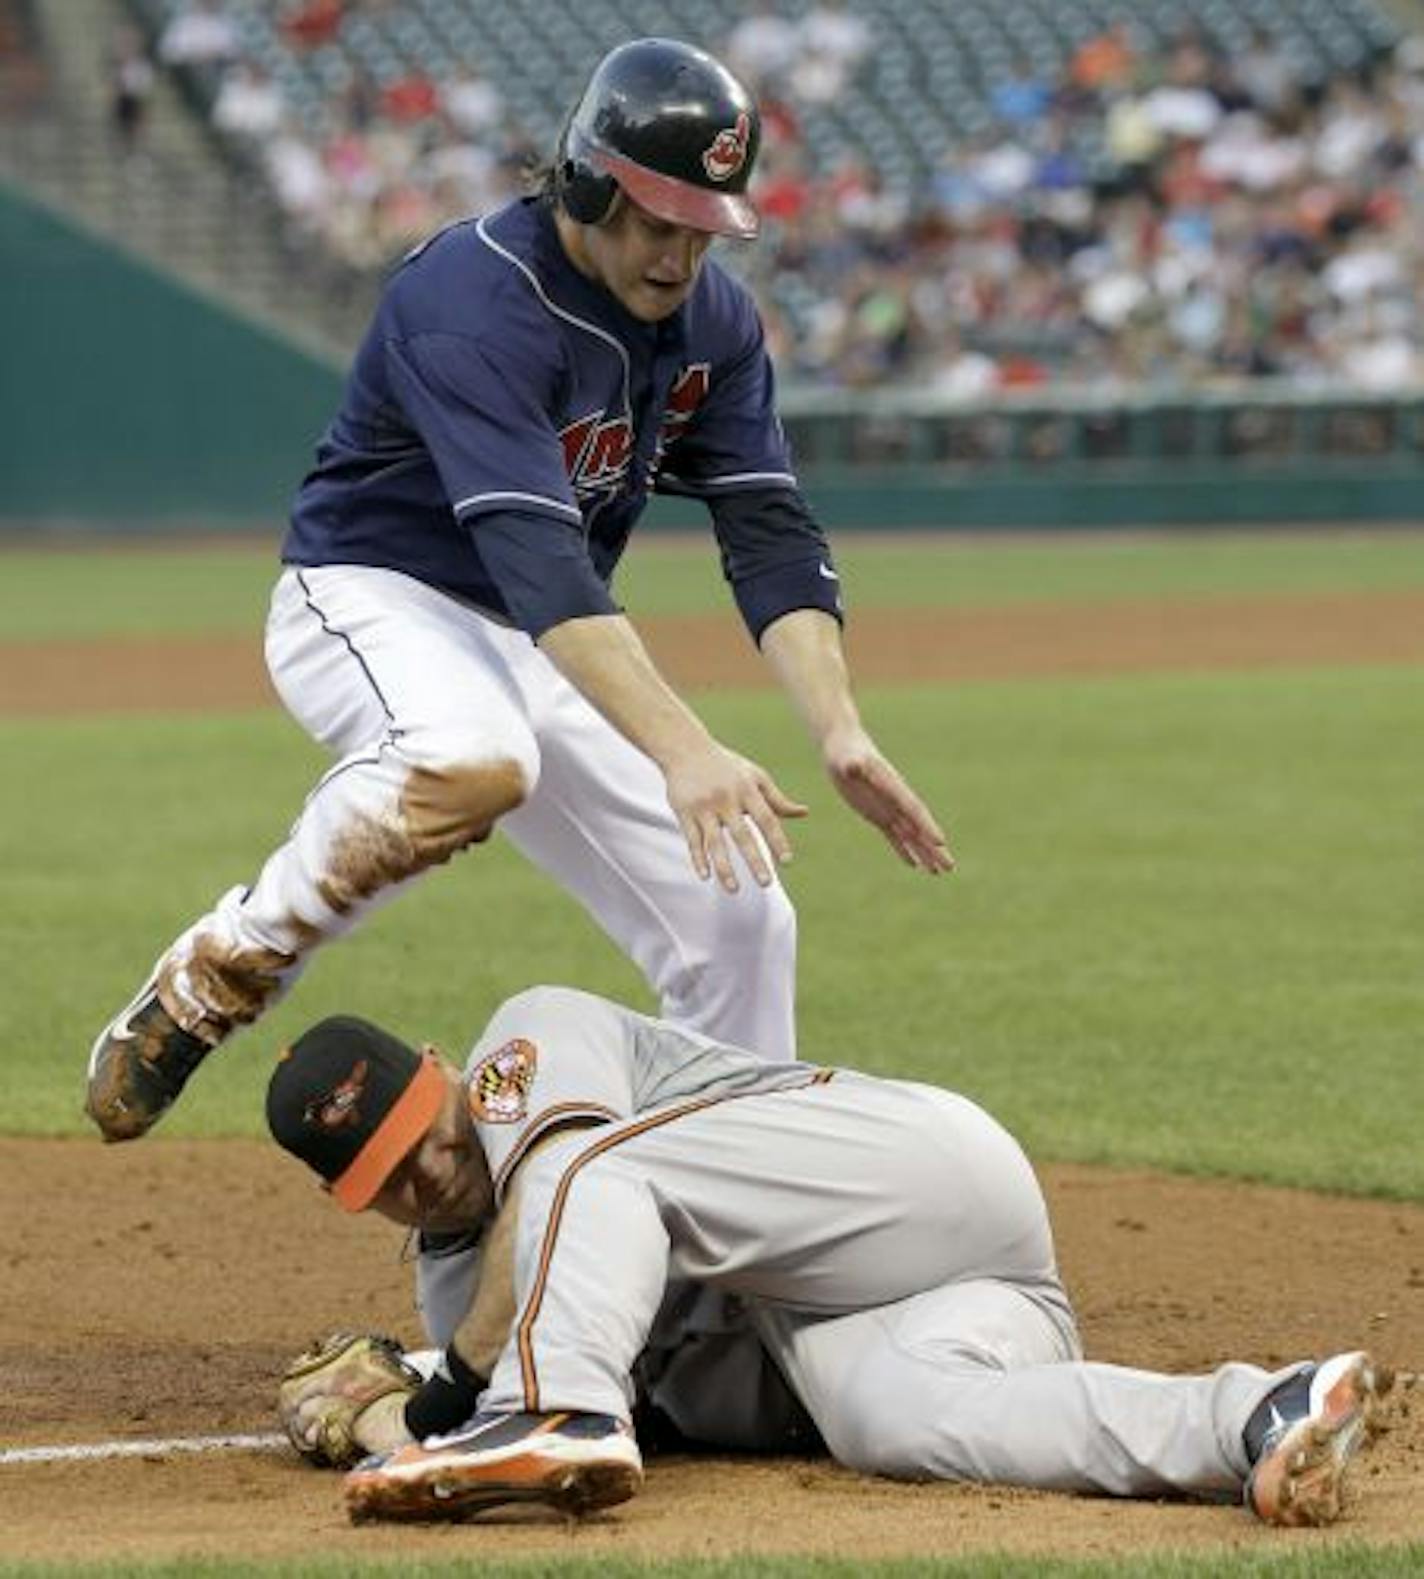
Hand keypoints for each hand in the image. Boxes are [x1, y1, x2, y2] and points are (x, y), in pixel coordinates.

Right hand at [663, 742, 807, 891]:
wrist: (685, 747)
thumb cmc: (726, 765)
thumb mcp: (754, 776)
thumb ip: (777, 799)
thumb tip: (804, 813)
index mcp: (747, 790)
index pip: (767, 819)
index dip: (778, 840)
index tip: (787, 861)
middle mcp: (727, 799)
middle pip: (743, 835)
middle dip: (755, 860)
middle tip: (766, 883)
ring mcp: (704, 806)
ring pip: (715, 842)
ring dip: (725, 868)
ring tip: (735, 890)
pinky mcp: (684, 811)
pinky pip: (692, 839)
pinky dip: (698, 858)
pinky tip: (705, 876)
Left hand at [823, 727, 952, 873]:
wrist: (844, 748)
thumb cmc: (845, 752)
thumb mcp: (847, 759)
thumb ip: (853, 765)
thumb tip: (854, 765)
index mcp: (892, 786)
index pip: (913, 809)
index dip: (927, 826)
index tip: (941, 842)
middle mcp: (895, 800)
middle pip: (919, 827)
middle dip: (934, 848)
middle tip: (950, 867)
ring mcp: (888, 808)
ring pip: (910, 835)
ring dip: (924, 853)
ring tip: (939, 873)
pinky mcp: (877, 814)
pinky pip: (894, 835)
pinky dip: (904, 850)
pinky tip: (915, 865)